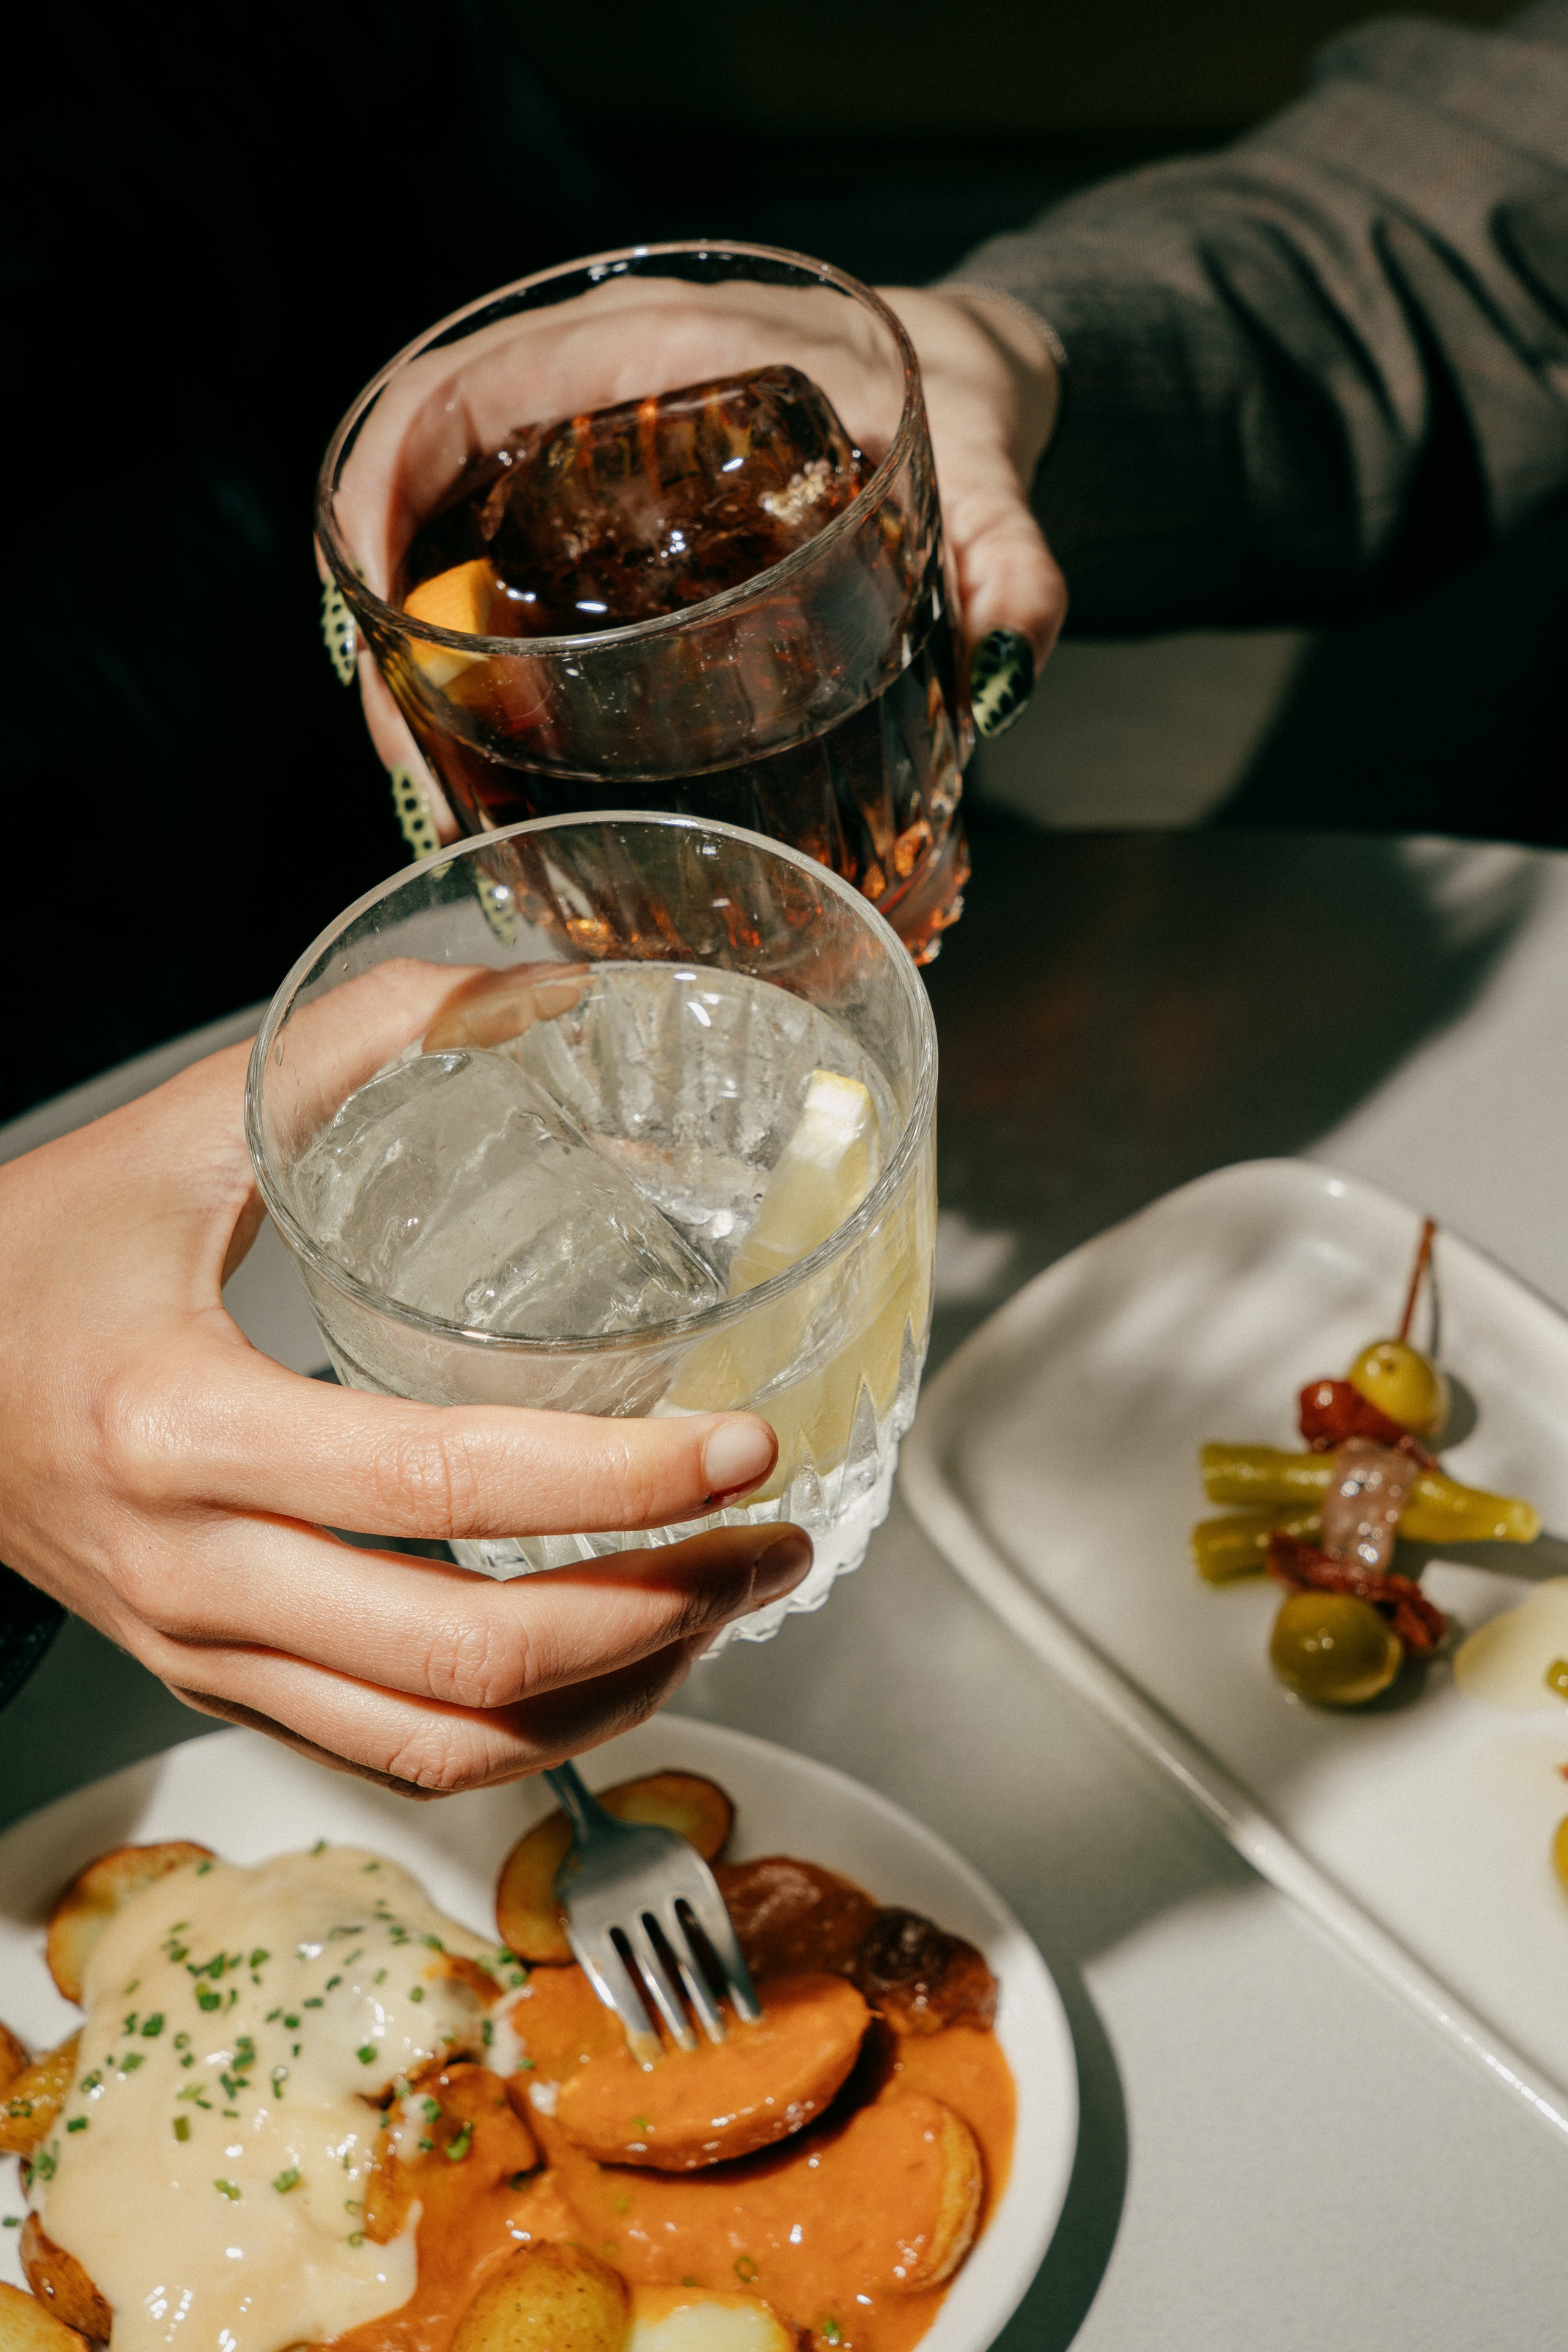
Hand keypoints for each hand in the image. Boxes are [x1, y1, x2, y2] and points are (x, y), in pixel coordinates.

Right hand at [0, 1045, 808, 1792]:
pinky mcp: (223, 1687)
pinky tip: (619, 1659)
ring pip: (445, 1744)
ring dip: (616, 1690)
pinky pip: (397, 1758)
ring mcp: (209, 1652)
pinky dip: (531, 1733)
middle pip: (466, 1656)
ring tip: (726, 1604)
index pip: (443, 1487)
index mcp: (183, 1427)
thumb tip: (536, 985)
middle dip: (659, 1609)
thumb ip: (359, 1047)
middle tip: (770, 1538)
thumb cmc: (36, 1258)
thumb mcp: (183, 1134)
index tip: (744, 1444)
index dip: (618, 1481)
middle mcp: (197, 1572)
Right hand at [337, 276, 1066, 832]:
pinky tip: (497, 774)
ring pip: (439, 557)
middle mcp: (583, 399)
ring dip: (417, 678)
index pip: (448, 396)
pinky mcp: (592, 532)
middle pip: (413, 500)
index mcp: (643, 349)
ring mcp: (578, 468)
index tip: (365, 619)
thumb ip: (1012, 559)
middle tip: (420, 777)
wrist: (960, 376)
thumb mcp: (987, 465)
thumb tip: (1009, 676)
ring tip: (450, 803)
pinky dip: (472, 679)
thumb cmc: (959, 397)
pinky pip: (491, 589)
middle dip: (388, 639)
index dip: (374, 499)